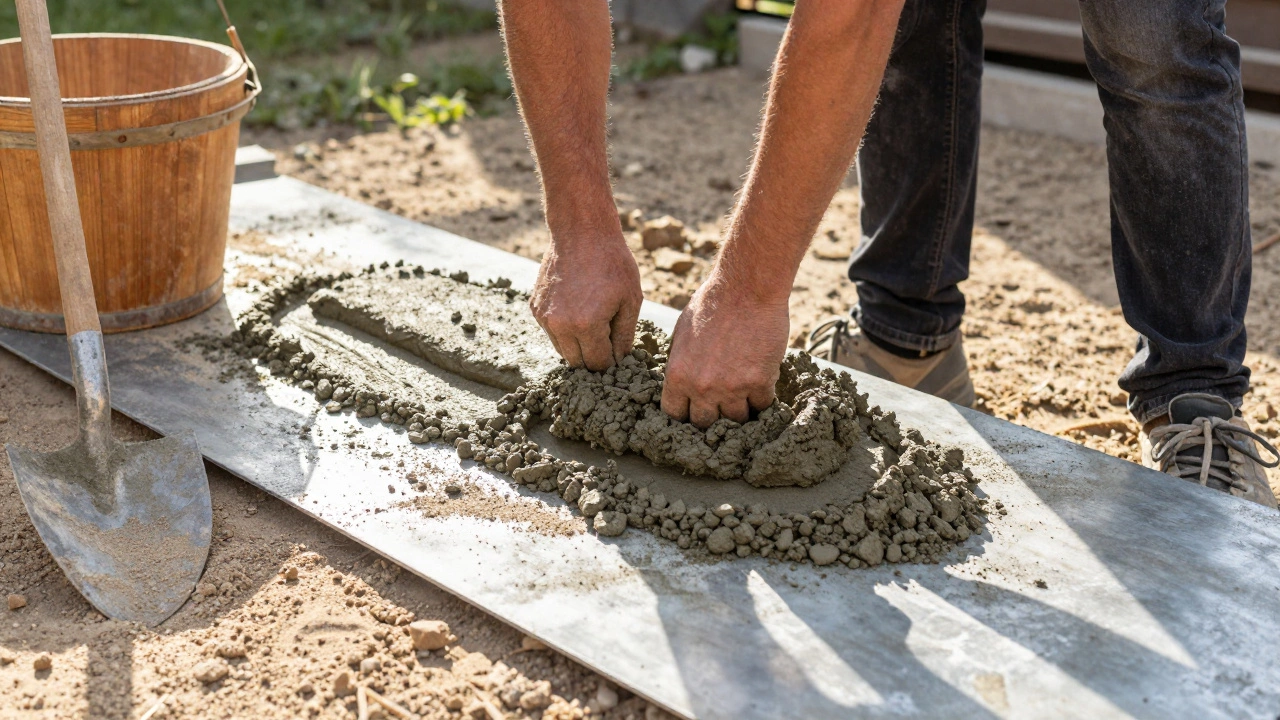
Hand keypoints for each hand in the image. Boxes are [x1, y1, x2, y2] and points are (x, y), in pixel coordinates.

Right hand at [530, 235, 642, 370]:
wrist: (580, 231)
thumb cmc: (611, 263)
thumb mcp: (630, 300)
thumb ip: (624, 336)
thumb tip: (620, 360)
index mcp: (586, 326)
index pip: (598, 363)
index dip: (612, 362)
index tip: (619, 352)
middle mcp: (560, 326)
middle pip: (578, 363)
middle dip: (594, 357)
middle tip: (608, 341)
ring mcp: (544, 317)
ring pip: (563, 350)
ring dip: (578, 346)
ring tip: (594, 324)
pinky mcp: (535, 308)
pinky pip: (552, 332)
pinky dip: (565, 330)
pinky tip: (578, 310)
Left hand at [660, 271, 789, 427]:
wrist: (748, 288)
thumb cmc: (713, 303)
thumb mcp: (682, 333)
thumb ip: (681, 362)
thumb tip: (680, 383)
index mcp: (677, 375)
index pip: (675, 414)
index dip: (685, 413)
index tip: (694, 409)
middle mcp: (702, 388)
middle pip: (704, 424)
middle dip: (712, 416)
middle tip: (720, 405)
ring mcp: (732, 388)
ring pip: (736, 421)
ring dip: (740, 410)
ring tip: (744, 395)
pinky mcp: (760, 383)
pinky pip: (762, 405)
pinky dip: (762, 398)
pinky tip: (762, 383)